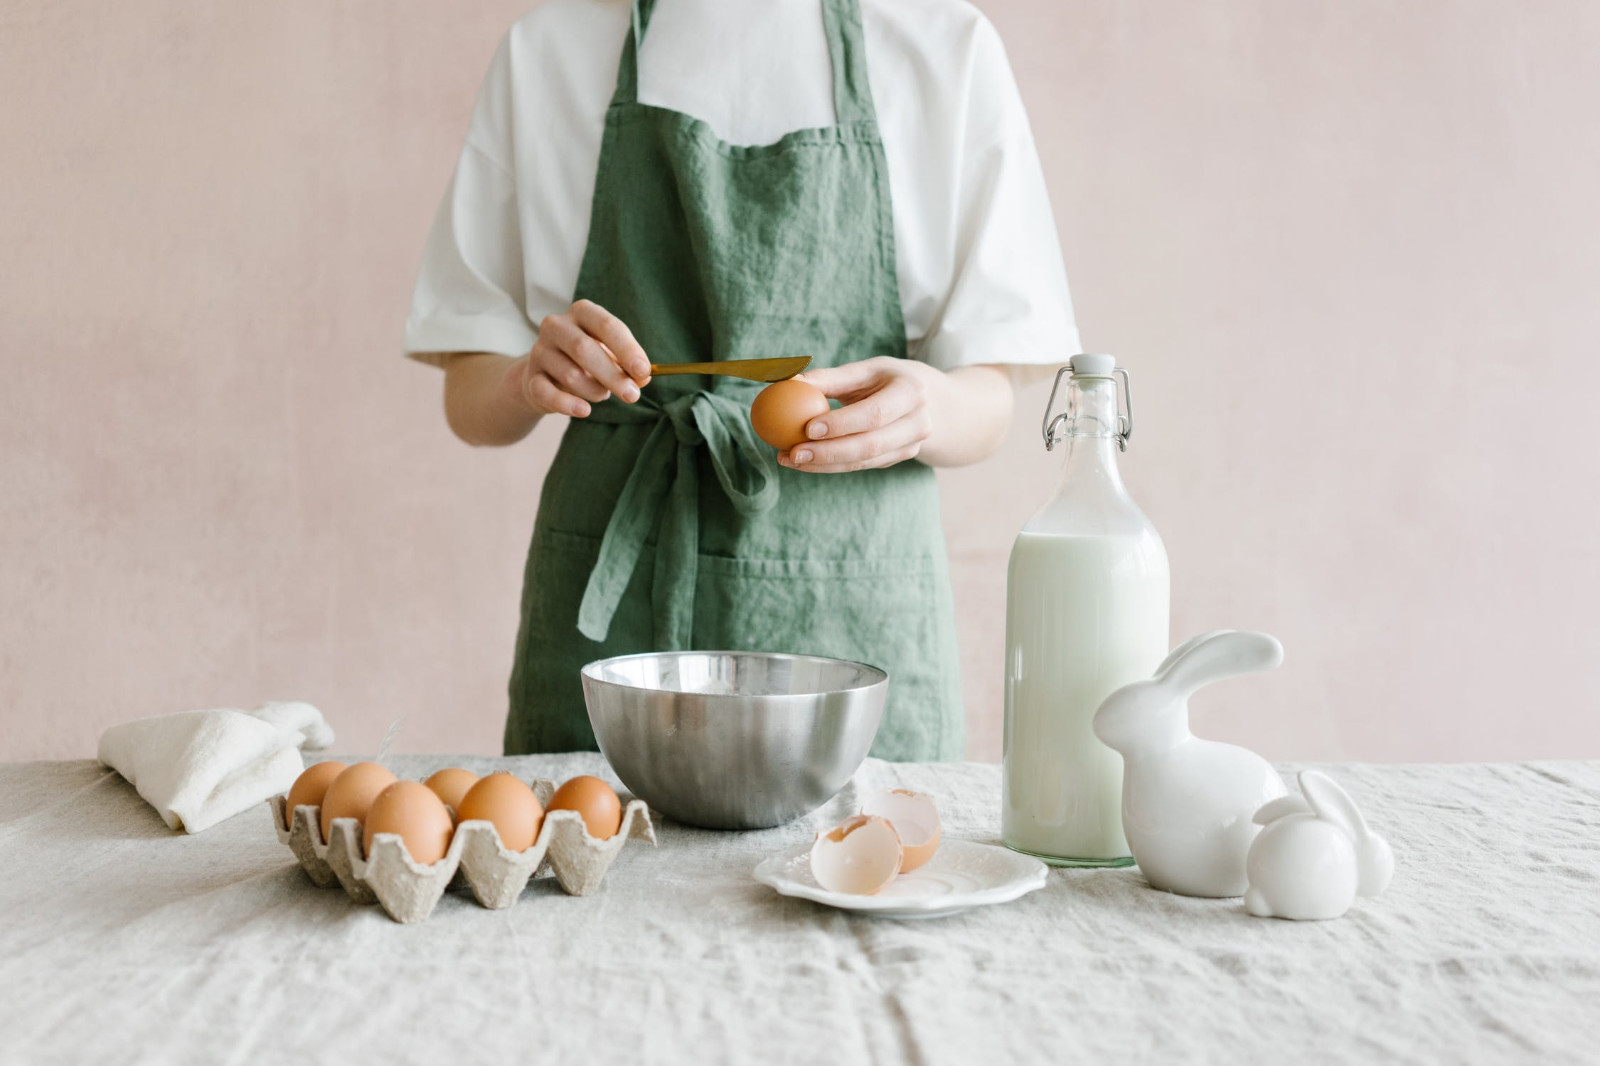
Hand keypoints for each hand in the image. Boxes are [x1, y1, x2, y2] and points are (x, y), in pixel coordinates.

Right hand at [501, 300, 650, 418]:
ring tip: (603, 394)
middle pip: (585, 349)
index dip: (627, 349)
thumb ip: (628, 366)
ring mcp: (540, 350)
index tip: (643, 371)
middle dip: (613, 375)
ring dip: (594, 390)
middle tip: (632, 395)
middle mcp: (556, 325)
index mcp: (582, 312)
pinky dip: (567, 404)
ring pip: (570, 374)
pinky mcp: (530, 377)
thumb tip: (644, 377)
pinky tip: (584, 411)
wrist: (546, 377)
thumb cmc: (588, 362)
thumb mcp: (611, 357)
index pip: (606, 325)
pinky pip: (546, 392)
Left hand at [778, 357, 941, 472]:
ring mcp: (911, 445)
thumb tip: (789, 381)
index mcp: (910, 392)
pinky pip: (862, 466)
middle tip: (793, 453)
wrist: (931, 401)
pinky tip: (804, 461)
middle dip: (828, 452)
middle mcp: (917, 422)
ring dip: (824, 464)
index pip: (874, 413)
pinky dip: (831, 466)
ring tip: (788, 459)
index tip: (808, 427)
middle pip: (870, 444)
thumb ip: (832, 378)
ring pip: (864, 461)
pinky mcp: (899, 458)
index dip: (842, 424)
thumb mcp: (867, 371)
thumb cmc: (887, 379)